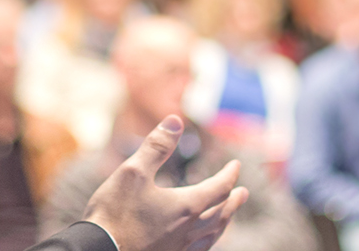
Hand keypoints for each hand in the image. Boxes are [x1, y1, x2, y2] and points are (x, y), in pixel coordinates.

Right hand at [83, 116, 248, 250]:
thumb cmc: (114, 212)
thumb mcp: (132, 171)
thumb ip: (156, 146)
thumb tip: (175, 121)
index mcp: (185, 206)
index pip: (218, 187)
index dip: (229, 174)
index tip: (236, 165)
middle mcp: (189, 229)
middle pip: (221, 214)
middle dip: (233, 201)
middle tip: (243, 193)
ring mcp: (180, 247)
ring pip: (212, 234)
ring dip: (224, 222)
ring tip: (227, 216)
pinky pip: (199, 249)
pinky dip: (208, 239)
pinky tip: (202, 239)